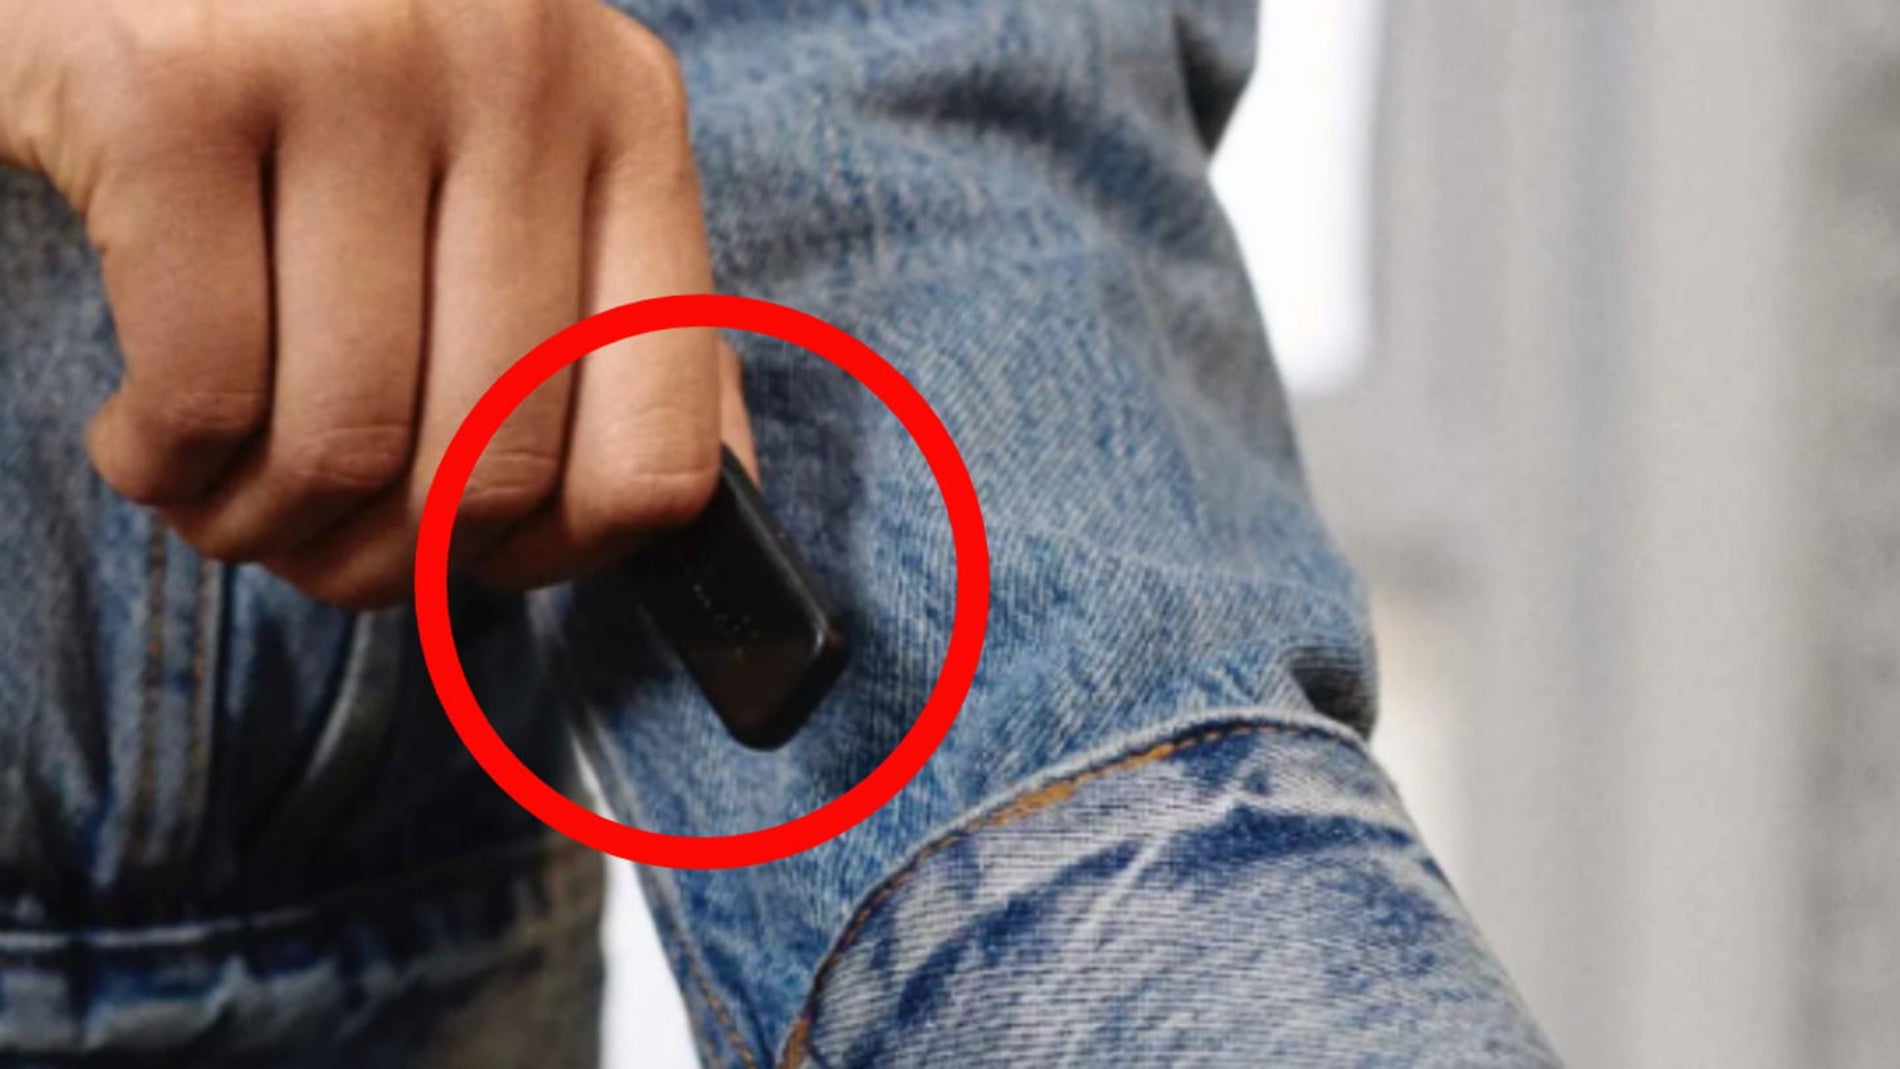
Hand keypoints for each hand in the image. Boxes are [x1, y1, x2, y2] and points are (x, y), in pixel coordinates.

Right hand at [0, 0, 752, 608]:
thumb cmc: (322, 88)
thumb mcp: (505, 163)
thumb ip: (607, 314)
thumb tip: (691, 513)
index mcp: (627, 113)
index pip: (661, 447)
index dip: (562, 558)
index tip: (477, 557)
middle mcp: (519, 71)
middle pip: (493, 466)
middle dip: (383, 560)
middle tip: (308, 539)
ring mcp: (352, 64)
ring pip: (346, 443)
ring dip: (264, 524)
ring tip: (220, 492)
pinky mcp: (176, 90)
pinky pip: (207, 391)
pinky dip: (164, 466)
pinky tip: (144, 439)